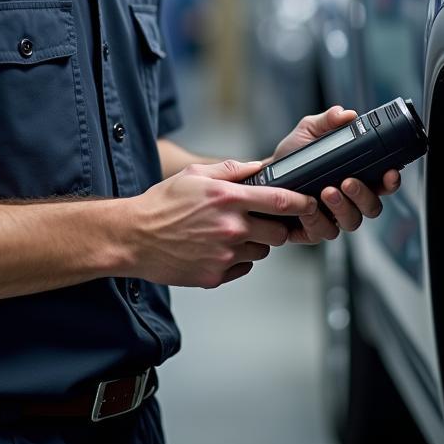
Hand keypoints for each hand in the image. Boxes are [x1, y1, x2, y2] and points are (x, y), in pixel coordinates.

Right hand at [126, 159, 315, 288]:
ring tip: (229, 232)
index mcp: (228, 199)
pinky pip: (244, 267)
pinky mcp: (216, 276)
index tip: (309, 203)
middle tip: (260, 219)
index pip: (281, 201)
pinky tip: (217, 247)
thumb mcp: (195, 175)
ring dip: (255, 242)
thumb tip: (259, 167)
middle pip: (278, 232)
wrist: (134, 237)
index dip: (301, 203)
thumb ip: (232, 170)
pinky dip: (238, 258)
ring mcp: (224, 255)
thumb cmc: (162, 204)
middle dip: (276, 225)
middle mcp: (230, 228)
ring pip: (262, 250)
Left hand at [270, 106, 401, 244]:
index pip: (382, 183)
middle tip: (348, 182)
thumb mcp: (308, 132)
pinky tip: (308, 208)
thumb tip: (345, 114)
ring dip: (343, 208)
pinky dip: (317, 220)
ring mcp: (333, 217)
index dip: (390, 181)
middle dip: (364, 195)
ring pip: (352, 222)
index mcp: (355, 176)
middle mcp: (348, 200)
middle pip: (372, 207)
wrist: (264, 177)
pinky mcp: (313, 230)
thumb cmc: (291, 157)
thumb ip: (327, 121)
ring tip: (327, 191)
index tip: (389, 172)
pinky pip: (323, 232)